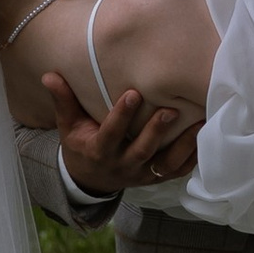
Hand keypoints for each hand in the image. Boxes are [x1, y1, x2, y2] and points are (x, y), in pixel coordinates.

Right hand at [42, 68, 195, 196]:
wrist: (90, 179)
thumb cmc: (81, 143)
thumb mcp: (68, 125)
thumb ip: (64, 100)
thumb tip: (50, 74)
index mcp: (98, 151)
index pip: (110, 134)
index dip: (121, 116)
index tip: (133, 94)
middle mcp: (121, 165)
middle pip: (141, 151)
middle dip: (155, 132)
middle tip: (170, 110)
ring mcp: (141, 174)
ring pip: (164, 164)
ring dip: (183, 145)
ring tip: (198, 123)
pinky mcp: (156, 178)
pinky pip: (177, 171)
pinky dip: (192, 157)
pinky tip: (204, 137)